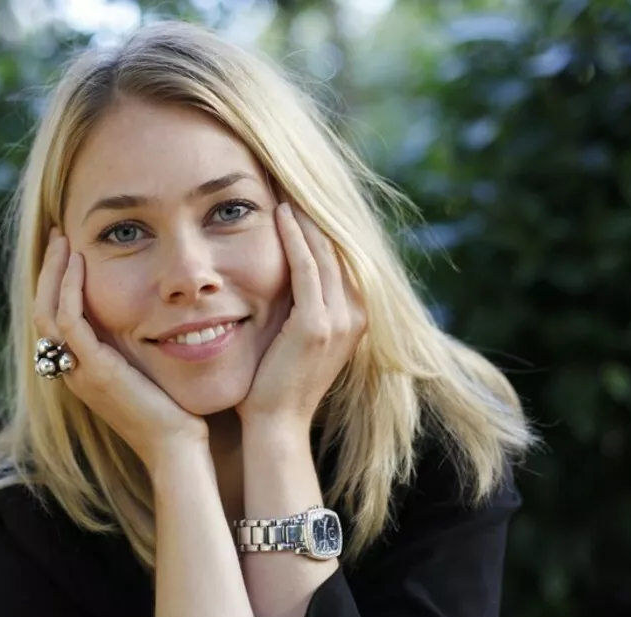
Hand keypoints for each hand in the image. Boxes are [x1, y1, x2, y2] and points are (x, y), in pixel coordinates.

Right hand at [33, 230, 209, 470]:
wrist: (178, 447)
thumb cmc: (174, 412)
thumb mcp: (148, 370)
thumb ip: (138, 345)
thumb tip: (156, 314)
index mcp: (82, 370)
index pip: (53, 320)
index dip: (55, 284)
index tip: (69, 250)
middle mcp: (73, 371)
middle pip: (41, 312)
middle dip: (49, 271)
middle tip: (59, 236)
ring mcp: (80, 372)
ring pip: (47, 313)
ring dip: (54, 273)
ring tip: (65, 240)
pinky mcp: (97, 371)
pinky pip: (70, 322)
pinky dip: (70, 289)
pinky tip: (81, 264)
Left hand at [236, 203, 366, 433]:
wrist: (275, 426)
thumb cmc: (274, 383)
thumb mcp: (293, 336)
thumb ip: (298, 303)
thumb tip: (280, 269)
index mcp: (354, 315)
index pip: (339, 254)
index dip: (319, 221)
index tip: (296, 191)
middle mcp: (355, 314)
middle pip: (337, 246)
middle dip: (313, 210)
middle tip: (289, 176)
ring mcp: (341, 320)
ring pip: (324, 251)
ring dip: (303, 216)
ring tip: (284, 183)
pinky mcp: (317, 325)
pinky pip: (306, 268)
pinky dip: (293, 238)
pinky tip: (279, 213)